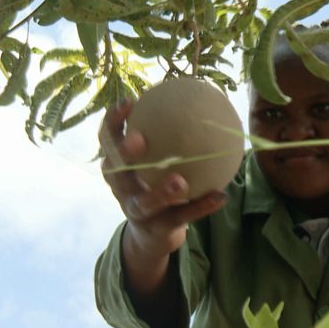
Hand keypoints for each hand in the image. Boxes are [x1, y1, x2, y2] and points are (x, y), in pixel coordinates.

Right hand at [99, 99, 226, 255]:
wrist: (153, 232)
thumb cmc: (155, 182)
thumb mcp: (155, 158)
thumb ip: (167, 133)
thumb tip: (197, 95)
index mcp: (117, 165)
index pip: (107, 139)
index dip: (113, 121)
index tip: (130, 102)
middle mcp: (120, 188)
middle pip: (114, 171)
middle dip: (123, 154)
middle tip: (140, 139)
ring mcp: (135, 212)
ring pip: (144, 203)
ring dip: (162, 192)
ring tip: (181, 181)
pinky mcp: (156, 230)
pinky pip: (180, 219)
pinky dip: (201, 207)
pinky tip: (221, 196)